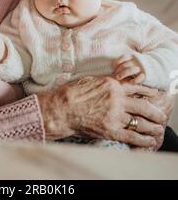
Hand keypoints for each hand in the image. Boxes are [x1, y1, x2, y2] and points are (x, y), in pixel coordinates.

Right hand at [37, 76, 166, 147]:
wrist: (62, 107)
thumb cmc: (73, 92)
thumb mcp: (91, 80)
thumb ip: (106, 82)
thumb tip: (113, 80)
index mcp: (112, 84)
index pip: (136, 88)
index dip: (148, 92)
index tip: (155, 95)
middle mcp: (117, 99)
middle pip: (143, 106)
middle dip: (155, 112)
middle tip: (161, 116)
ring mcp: (115, 115)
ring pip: (140, 122)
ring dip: (152, 127)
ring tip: (158, 130)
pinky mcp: (110, 129)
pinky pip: (131, 135)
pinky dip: (142, 140)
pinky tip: (149, 141)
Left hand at [113, 54, 144, 83]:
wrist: (155, 66)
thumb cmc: (140, 63)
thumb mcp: (134, 58)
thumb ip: (126, 60)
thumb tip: (113, 64)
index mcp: (133, 56)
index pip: (123, 57)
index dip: (117, 62)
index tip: (114, 67)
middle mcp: (137, 61)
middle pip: (125, 65)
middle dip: (118, 70)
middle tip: (115, 75)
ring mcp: (141, 68)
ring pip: (130, 70)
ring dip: (123, 74)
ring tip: (118, 78)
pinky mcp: (146, 75)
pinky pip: (139, 78)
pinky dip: (134, 80)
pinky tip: (130, 82)